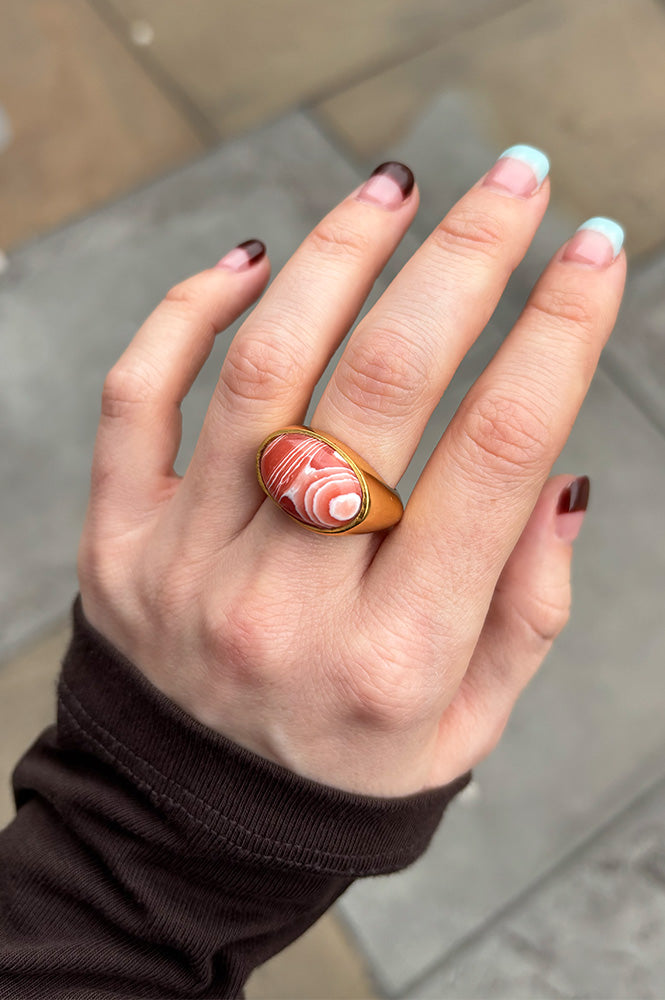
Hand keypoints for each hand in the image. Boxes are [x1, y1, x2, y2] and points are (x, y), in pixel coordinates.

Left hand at [78, 154, 624, 796]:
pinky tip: (254, 260)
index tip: (596, 250)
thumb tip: (562, 476)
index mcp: (399, 658)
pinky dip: (189, 309)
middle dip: (467, 260)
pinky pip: (140, 394)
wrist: (190, 826)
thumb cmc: (347, 768)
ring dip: (341, 254)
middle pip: (388, 386)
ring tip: (396, 187)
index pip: (499, 456)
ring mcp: (189, 565)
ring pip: (267, 366)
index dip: (559, 333)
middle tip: (516, 182)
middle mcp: (291, 604)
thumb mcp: (465, 726)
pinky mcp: (119, 540)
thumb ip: (527, 610)